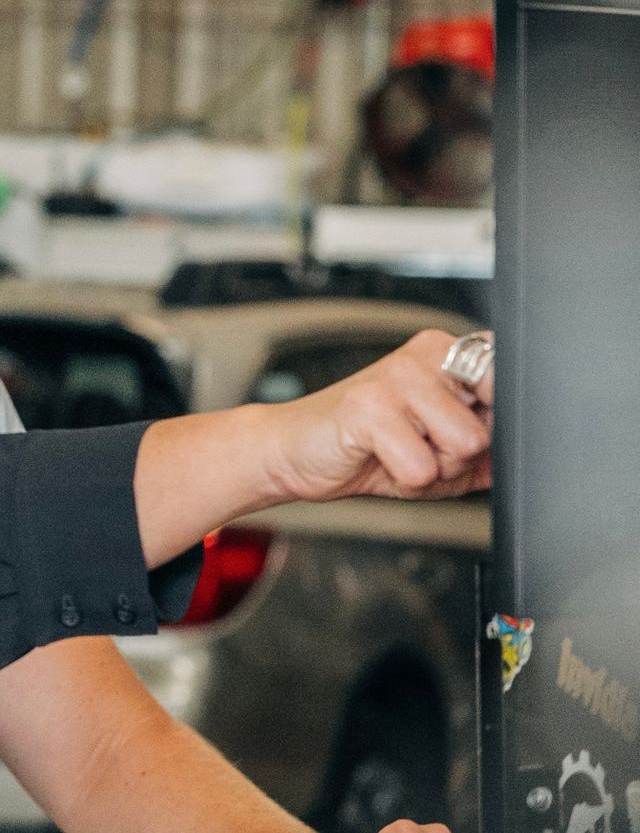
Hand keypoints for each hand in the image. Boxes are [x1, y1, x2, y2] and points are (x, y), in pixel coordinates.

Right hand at [257, 330, 490, 504]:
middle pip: (491, 426)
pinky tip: (378, 457)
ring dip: (433, 469)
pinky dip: (404, 479)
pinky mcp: (369, 406)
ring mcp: (397, 376)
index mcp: (447, 354)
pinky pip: (422, 466)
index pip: (511, 379)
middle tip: (421, 449)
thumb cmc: (370, 448)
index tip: (466, 432)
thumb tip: (536, 457)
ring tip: (400, 452)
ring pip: (465, 444)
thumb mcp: (443, 452)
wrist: (296, 452)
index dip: (497, 422)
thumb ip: (489, 449)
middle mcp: (426, 355)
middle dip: (461, 456)